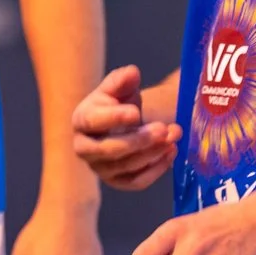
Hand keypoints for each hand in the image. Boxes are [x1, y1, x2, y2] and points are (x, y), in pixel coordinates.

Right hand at [72, 65, 179, 190]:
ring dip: (153, 152)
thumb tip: (132, 73)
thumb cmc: (121, 102)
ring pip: (125, 166)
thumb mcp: (121, 87)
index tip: (136, 112)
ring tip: (174, 135)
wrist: (128, 124)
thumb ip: (123, 79)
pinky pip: (137, 182)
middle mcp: (84, 148)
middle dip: (138, 140)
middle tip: (164, 128)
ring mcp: (100, 168)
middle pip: (108, 150)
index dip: (113, 118)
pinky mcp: (117, 182)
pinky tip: (172, 152)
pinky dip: (157, 169)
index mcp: (82, 120)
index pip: (92, 122)